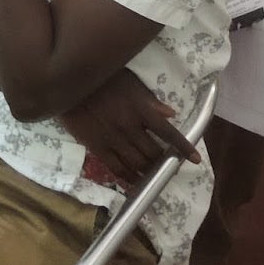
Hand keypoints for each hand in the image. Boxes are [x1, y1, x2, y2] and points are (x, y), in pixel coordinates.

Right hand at [58, 69, 198, 186]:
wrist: (68, 84)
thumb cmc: (101, 78)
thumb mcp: (130, 81)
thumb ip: (149, 100)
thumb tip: (171, 114)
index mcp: (141, 110)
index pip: (168, 132)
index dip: (183, 147)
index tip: (195, 159)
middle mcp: (131, 128)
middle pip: (153, 152)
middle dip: (164, 162)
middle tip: (169, 167)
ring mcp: (114, 140)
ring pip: (137, 164)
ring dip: (149, 173)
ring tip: (155, 178)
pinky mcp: (97, 148)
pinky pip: (116, 168)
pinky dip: (128, 180)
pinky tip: (136, 186)